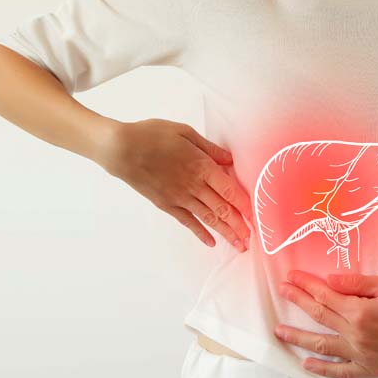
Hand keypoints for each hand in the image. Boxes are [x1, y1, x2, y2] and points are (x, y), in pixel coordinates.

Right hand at [96, 118, 252, 250]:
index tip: (256, 215)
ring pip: (208, 218)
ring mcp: (179, 197)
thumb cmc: (152, 134)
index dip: (245, 204)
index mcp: (201, 166)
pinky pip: (187, 222)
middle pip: (222, 209)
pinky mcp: (166, 204)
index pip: (230, 190)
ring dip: (225, 232)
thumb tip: (230, 160)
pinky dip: (200, 233)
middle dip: (239, 225)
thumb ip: (210, 148)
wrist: (121, 148)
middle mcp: (193, 185)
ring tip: (239, 245)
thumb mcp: (185, 132)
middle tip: (252, 238)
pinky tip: (211, 242)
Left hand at [275, 270, 377, 377]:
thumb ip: (359, 283)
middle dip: (299, 301)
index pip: (326, 296)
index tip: (293, 277)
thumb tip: (331, 279)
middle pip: (320, 316)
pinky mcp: (370, 367)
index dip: (307, 285)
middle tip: (283, 291)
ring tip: (280, 331)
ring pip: (323, 345)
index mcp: (362, 312)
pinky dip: (323, 369)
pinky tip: (307, 364)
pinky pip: (341, 371)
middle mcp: (357, 335)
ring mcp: (362, 354)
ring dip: (299, 337)